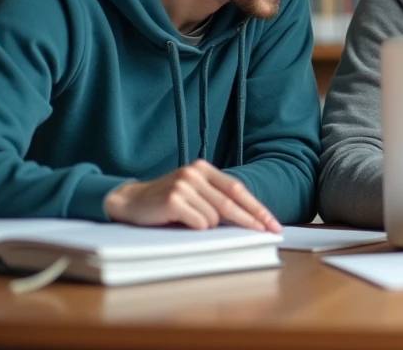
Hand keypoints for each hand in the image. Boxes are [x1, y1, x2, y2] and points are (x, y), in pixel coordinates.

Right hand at [104, 160, 280, 232]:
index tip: (272, 223)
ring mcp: (183, 185)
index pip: (238, 189)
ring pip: (213, 216)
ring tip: (192, 223)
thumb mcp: (193, 192)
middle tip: (267, 233)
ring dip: (209, 226)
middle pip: (231, 202)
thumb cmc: (166, 200)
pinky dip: (197, 228)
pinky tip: (182, 223)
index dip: (257, 207)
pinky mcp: (172, 200)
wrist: (129, 201)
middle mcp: (194, 173)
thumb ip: (216, 197)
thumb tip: (249, 218)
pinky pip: (198, 222)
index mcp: (204, 168)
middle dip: (251, 220)